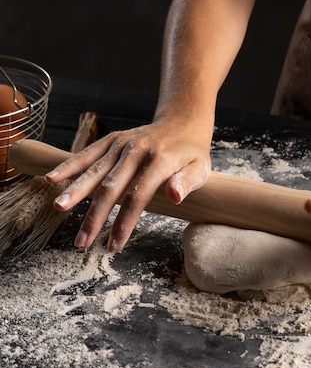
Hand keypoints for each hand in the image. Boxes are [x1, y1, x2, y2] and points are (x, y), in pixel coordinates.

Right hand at [46, 117, 211, 252]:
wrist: (183, 123)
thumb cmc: (192, 154)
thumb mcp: (200, 169)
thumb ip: (187, 182)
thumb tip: (174, 195)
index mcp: (160, 161)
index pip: (138, 196)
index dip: (125, 222)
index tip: (114, 245)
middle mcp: (137, 150)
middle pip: (112, 186)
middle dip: (95, 216)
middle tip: (82, 242)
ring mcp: (123, 144)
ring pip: (95, 170)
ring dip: (76, 191)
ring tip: (58, 208)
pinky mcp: (112, 140)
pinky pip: (88, 153)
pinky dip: (70, 165)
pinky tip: (52, 178)